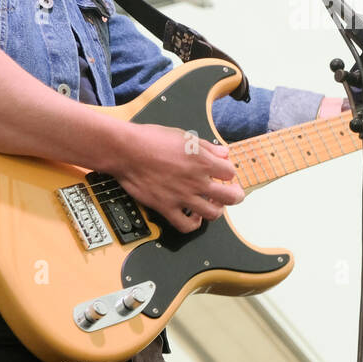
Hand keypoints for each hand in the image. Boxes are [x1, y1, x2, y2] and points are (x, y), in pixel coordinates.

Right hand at [111, 124, 244, 232]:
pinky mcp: (166, 208)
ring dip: (217, 210)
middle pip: (230, 196)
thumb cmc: (152, 139)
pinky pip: (186, 225)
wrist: (126, 150)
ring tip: (213, 204)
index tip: (223, 173)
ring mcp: (182, 197)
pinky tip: (194, 217)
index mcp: (203, 161)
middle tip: (233, 194)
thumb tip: (224, 153)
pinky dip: (194, 224)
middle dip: (235, 195)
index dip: (228, 173)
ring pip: (212, 213)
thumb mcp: (185, 136)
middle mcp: (196, 181)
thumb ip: (208, 147)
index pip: (230, 172)